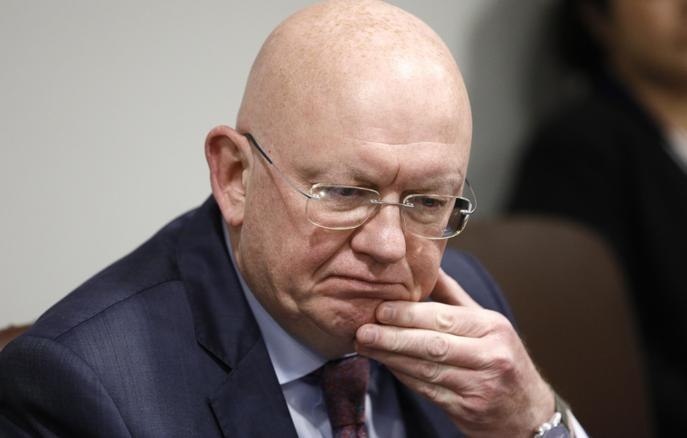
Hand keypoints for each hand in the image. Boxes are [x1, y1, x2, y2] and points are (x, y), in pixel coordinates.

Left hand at [355, 269, 553, 436]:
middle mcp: (489, 356)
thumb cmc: (502, 359)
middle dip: (393, 337)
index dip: (408, 314)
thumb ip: (453, 297)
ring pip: (426, 369)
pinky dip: (403, 375)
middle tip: (363, 331)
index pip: (444, 318)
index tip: (380, 309)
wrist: (527, 413)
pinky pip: (427, 390)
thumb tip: (427, 266)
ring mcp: (479, 386)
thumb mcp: (487, 323)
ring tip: (366, 346)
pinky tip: (386, 364)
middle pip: (432, 344)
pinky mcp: (466, 410)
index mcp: (493, 328)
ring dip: (391, 357)